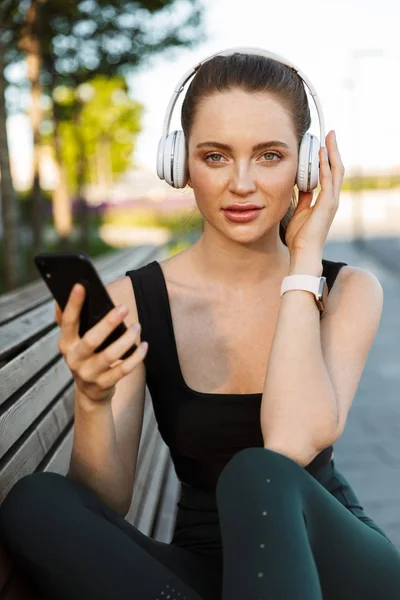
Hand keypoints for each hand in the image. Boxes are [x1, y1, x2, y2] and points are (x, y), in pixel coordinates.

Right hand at [55, 284, 147, 403]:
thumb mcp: (74, 341)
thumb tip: (73, 291)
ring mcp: (88, 374)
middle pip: (91, 340)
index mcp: (66, 343)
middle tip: (124, 308)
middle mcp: (74, 359)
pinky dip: (136, 357)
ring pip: (110, 355)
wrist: (89, 392)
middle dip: (108, 323)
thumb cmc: (86, 357)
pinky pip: (123, 370)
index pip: (68, 321)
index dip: (73, 304)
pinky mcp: (103, 384)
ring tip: (137, 327)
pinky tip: (144, 346)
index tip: (81, 285)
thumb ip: (73, 321)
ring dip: (126, 340)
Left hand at [284, 130, 344, 256]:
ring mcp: (332, 201)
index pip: (330, 173)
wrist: (303, 252)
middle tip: (329, 133)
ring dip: (332, 153)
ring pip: (336, 171)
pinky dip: (325, 166)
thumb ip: (303, 198)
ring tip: (329, 137)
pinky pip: (328, 180)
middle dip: (333, 150)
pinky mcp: (328, 204)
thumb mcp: (300, 211)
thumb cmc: (300, 236)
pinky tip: (321, 154)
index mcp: (326, 200)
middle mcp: (332, 198)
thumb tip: (302, 186)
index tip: (322, 144)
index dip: (328, 158)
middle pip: (336, 168)